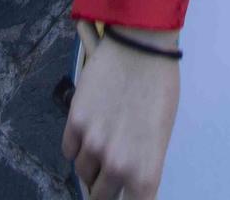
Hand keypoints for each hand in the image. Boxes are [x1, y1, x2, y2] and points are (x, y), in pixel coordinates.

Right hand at [63, 25, 180, 199]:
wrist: (141, 45)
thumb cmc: (159, 86)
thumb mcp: (160, 133)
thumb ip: (143, 164)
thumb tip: (128, 180)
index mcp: (145, 171)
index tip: (123, 196)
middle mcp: (117, 165)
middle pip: (101, 197)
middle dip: (105, 188)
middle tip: (109, 173)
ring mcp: (93, 145)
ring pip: (83, 172)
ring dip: (90, 163)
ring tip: (103, 138)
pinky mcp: (75, 123)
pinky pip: (69, 150)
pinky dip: (77, 144)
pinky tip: (89, 127)